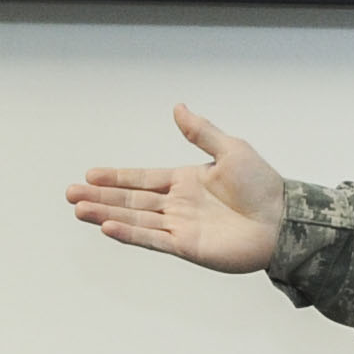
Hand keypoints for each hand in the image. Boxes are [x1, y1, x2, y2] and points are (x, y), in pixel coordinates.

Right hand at [66, 105, 286, 273]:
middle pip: (131, 200)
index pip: (142, 178)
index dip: (116, 176)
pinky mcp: (188, 246)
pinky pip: (154, 239)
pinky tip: (108, 227)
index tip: (89, 174)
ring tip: (79, 209)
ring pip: (135, 219)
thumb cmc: (262, 185)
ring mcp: (181, 226)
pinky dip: (131, 234)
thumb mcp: (230, 150)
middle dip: (101, 196)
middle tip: (70, 193)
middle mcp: (178, 204)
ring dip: (107, 214)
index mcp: (185, 181)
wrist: (283, 219)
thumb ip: (200, 132)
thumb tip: (178, 107)